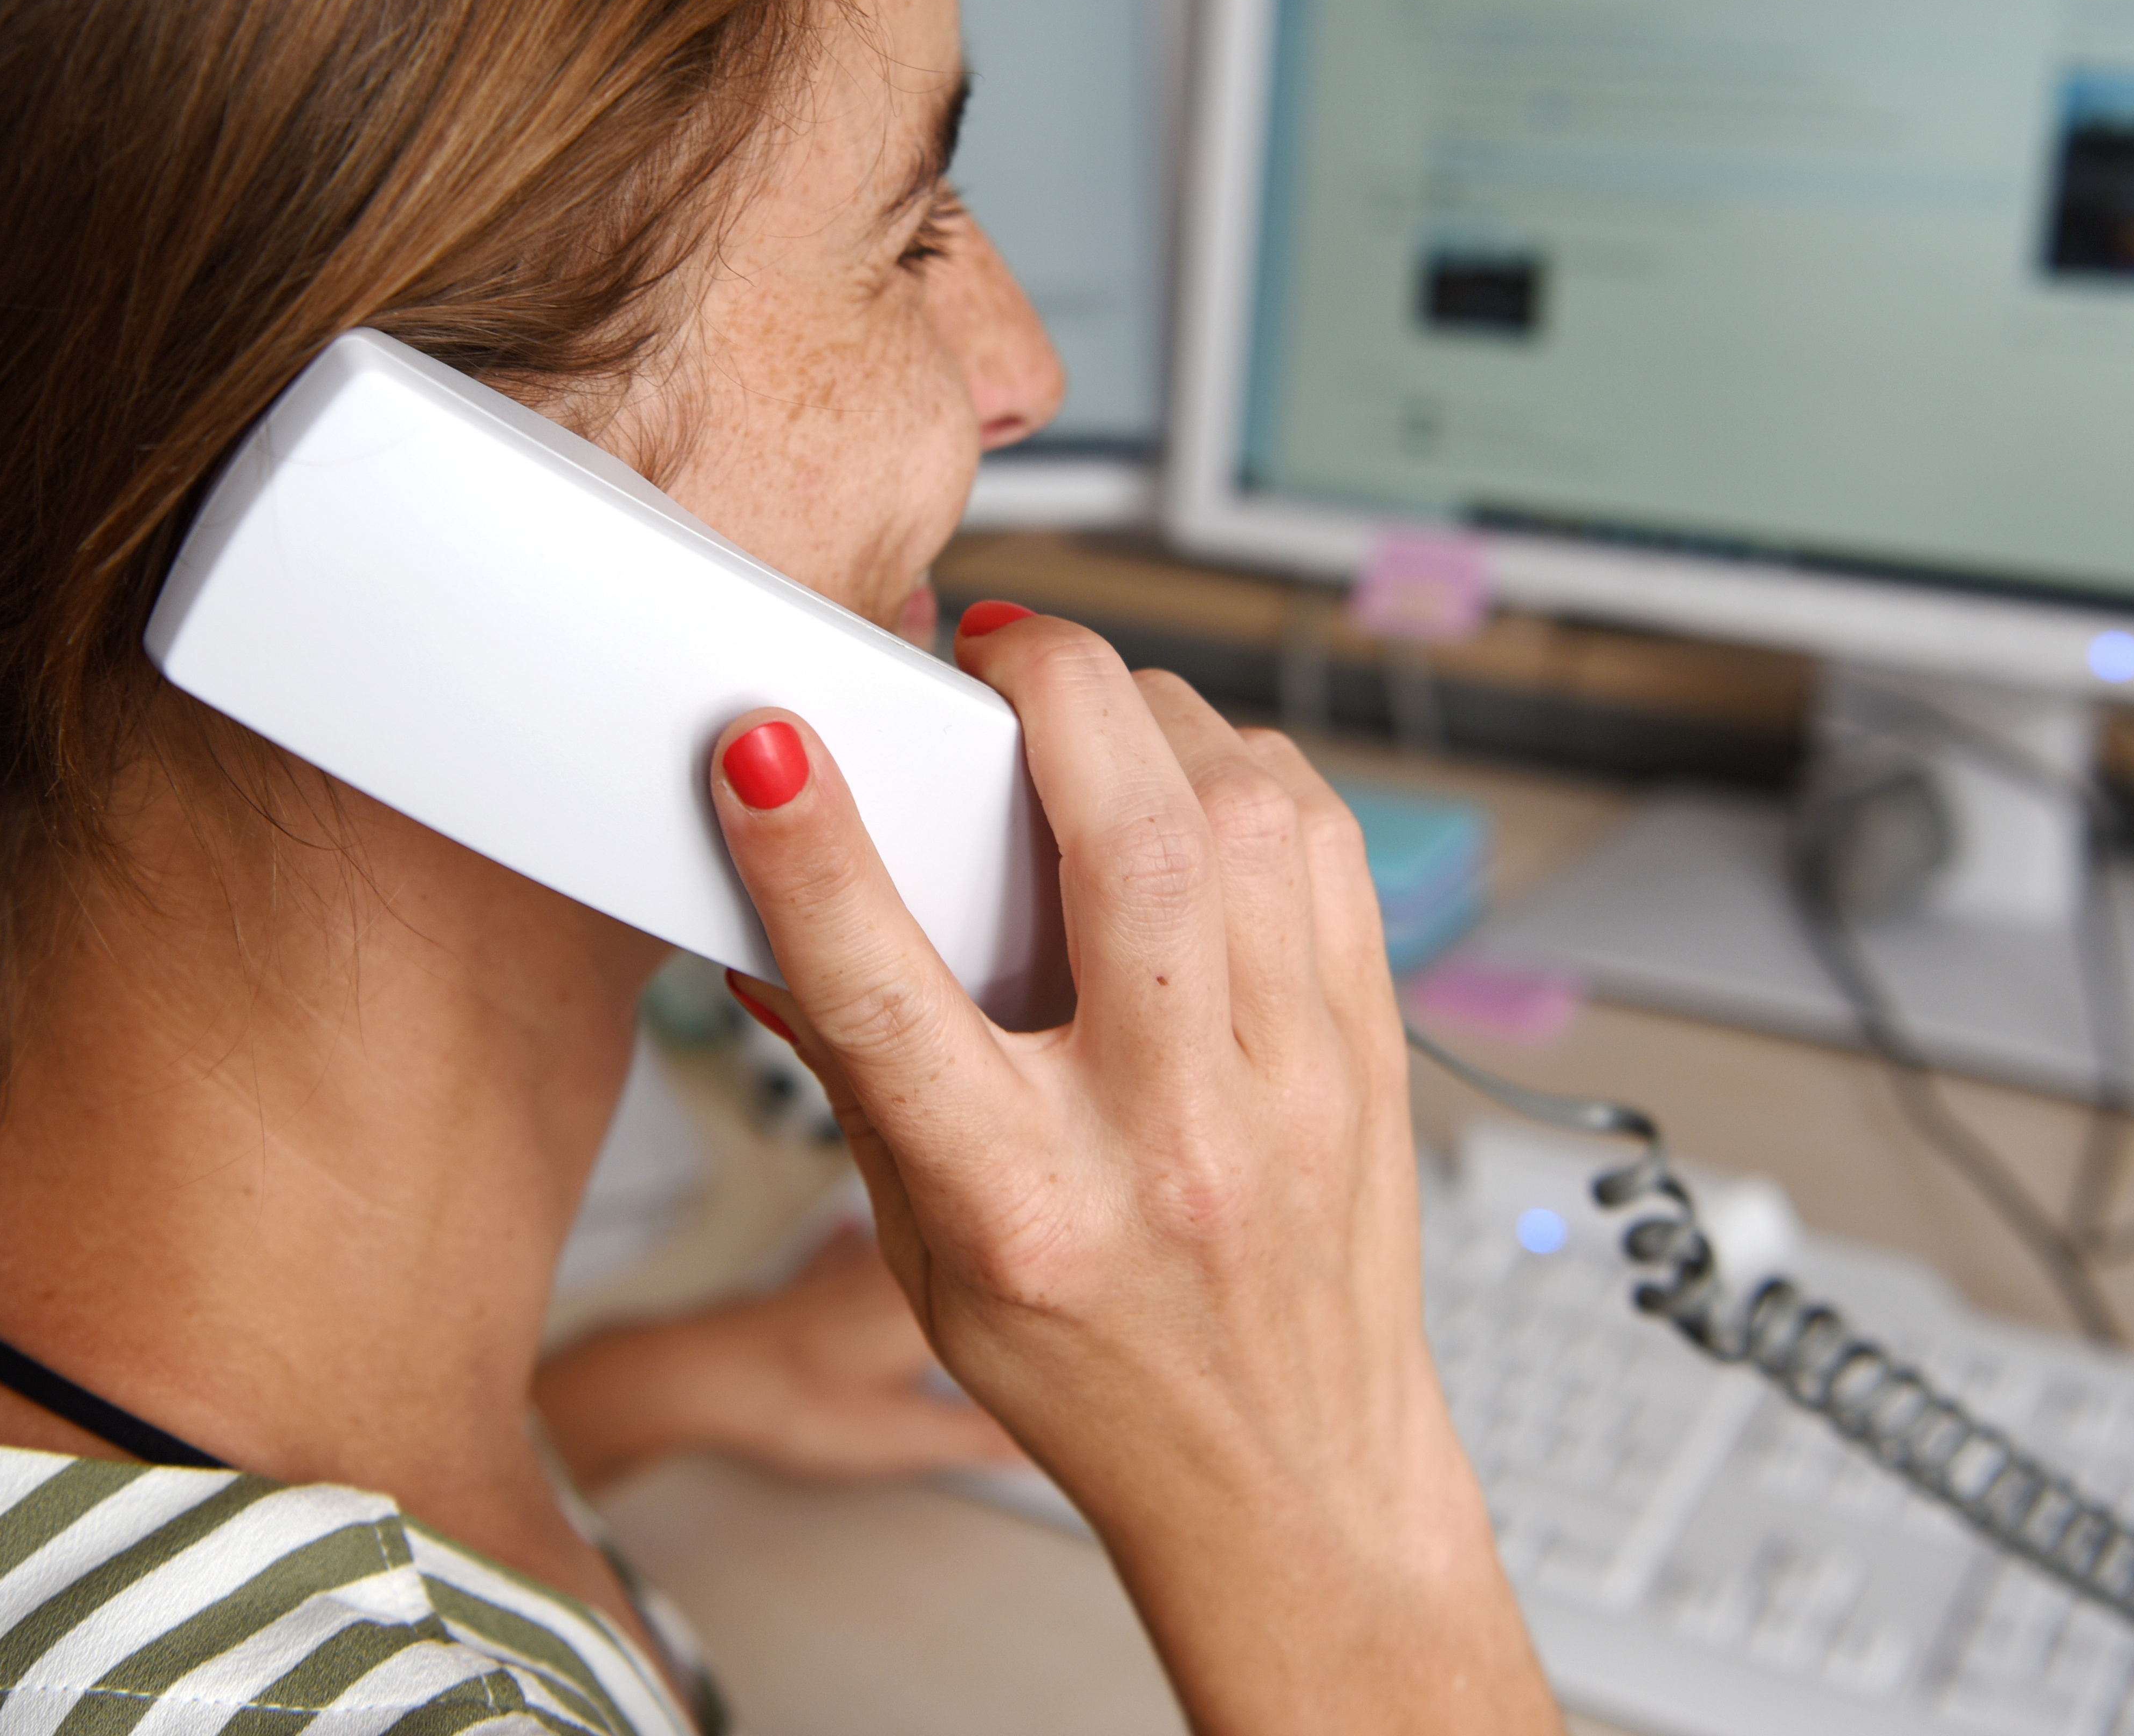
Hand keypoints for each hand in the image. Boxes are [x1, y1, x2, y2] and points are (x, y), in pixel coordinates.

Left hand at [532, 1226, 1021, 1490]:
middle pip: (964, 1249)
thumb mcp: (900, 1436)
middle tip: (1045, 1244)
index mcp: (927, 1303)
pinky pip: (854, 1250)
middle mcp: (892, 1272)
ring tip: (979, 1227)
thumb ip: (974, 1436)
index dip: (1045, 1285)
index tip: (1082, 1287)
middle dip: (1001, 1255)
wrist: (705, 1379)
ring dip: (946, 1237)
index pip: (1003, 1278)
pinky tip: (862, 1228)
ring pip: (914, 1239)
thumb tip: (1036, 1439)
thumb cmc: (792, 1400)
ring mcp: (848, 1273)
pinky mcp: (811, 1285)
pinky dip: (870, 1243)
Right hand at [709, 611, 1557, 1732]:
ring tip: (1085, 709)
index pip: (894, 1002)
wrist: (1289, 1481)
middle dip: (1050, 690)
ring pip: (1248, 812)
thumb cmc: (1099, 1377)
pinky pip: (1322, 842)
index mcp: (1023, 1209)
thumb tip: (763, 917)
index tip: (771, 746)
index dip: (816, 854)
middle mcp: (1171, 1136)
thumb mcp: (924, 1257)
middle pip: (1130, 845)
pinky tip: (1187, 775)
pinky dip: (1244, 769)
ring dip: (1153, 712)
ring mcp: (1294, 1083)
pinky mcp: (1370, 1047)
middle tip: (988, 652)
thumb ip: (856, 1078)